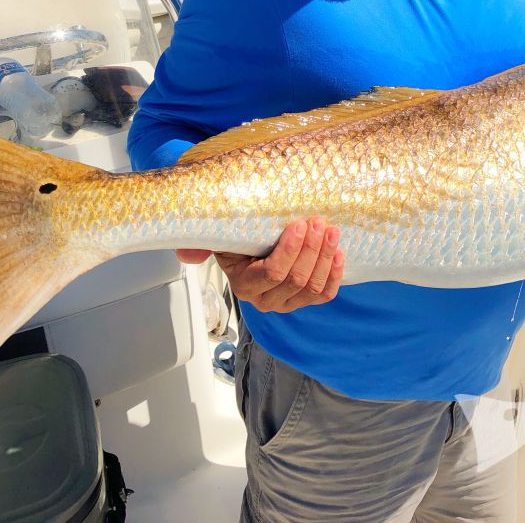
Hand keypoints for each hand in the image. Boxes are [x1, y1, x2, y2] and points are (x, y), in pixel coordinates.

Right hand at [177, 216, 343, 312]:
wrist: (252, 244)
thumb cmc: (238, 237)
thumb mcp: (219, 236)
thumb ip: (201, 244)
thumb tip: (186, 255)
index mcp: (244, 285)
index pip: (272, 273)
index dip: (289, 250)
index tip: (300, 224)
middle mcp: (265, 300)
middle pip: (295, 280)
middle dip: (311, 249)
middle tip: (318, 222)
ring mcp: (287, 303)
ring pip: (312, 287)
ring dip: (325, 257)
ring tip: (331, 231)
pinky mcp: (305, 299)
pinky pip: (324, 294)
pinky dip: (334, 274)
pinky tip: (338, 253)